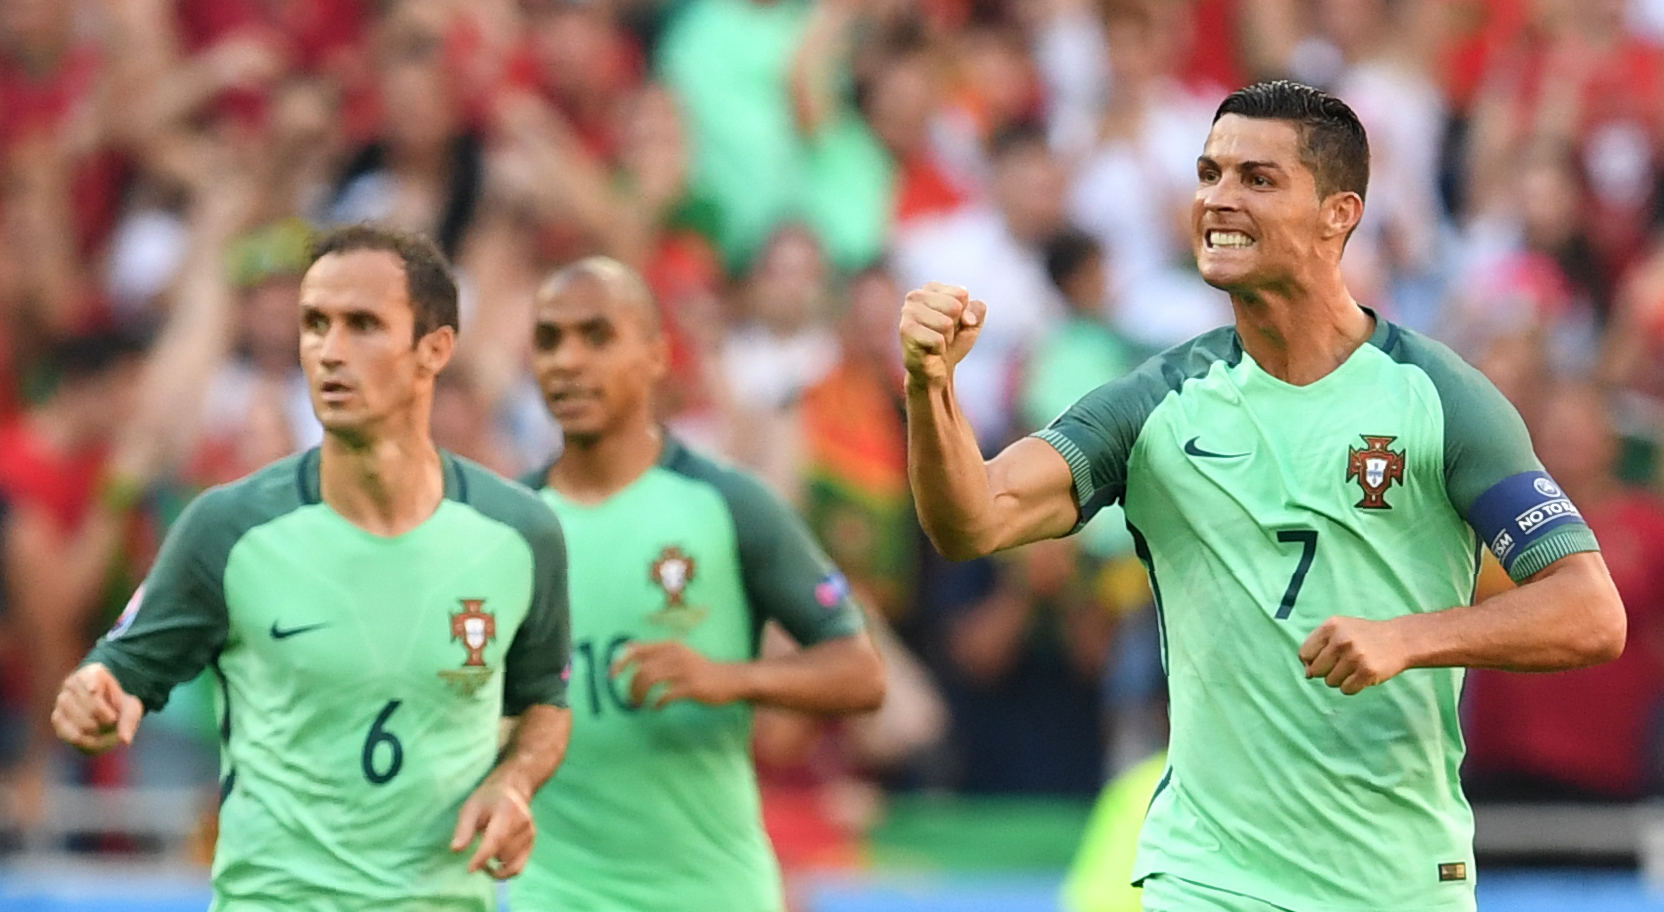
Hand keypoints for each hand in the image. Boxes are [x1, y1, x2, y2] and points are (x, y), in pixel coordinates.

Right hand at [52, 664, 143, 753]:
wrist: (106, 717)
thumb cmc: (119, 708)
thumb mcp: (130, 710)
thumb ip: (129, 722)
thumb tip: (125, 740)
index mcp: (93, 672)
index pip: (90, 676)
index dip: (91, 683)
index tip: (94, 691)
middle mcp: (73, 682)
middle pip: (87, 700)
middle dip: (101, 715)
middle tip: (111, 720)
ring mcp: (62, 699)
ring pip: (74, 715)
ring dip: (92, 727)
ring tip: (102, 728)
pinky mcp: (57, 717)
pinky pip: (65, 729)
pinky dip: (80, 738)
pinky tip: (91, 739)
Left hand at [450, 774, 535, 878]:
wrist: (511, 790)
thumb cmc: (487, 800)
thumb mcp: (470, 808)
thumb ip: (464, 829)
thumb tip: (456, 850)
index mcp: (507, 809)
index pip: (497, 838)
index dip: (484, 856)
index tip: (471, 869)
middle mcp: (523, 822)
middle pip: (503, 853)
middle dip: (486, 860)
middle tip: (473, 858)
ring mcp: (530, 833)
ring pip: (510, 863)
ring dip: (495, 865)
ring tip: (484, 857)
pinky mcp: (531, 843)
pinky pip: (518, 867)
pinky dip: (505, 872)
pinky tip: (494, 866)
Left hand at [612, 641, 744, 708]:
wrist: (731, 679)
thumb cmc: (701, 669)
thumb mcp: (679, 654)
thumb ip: (656, 653)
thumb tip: (629, 649)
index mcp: (670, 646)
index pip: (637, 650)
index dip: (620, 663)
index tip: (611, 676)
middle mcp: (675, 654)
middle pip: (642, 670)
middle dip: (631, 687)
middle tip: (631, 700)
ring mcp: (684, 670)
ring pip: (651, 681)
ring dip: (640, 695)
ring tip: (640, 705)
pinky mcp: (692, 687)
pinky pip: (666, 696)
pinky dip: (657, 703)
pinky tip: (657, 707)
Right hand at [899, 282, 985, 386]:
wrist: (937, 371)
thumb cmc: (952, 343)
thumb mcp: (972, 323)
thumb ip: (977, 310)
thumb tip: (967, 318)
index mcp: (931, 288)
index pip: (962, 295)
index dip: (963, 314)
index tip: (953, 324)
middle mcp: (915, 296)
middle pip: (955, 307)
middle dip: (954, 326)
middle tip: (944, 335)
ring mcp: (908, 312)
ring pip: (946, 324)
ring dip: (946, 339)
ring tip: (936, 343)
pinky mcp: (905, 331)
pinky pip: (938, 340)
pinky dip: (939, 350)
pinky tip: (929, 351)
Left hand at [1299, 616, 1411, 695]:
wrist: (1400, 640)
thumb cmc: (1364, 636)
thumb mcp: (1340, 629)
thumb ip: (1319, 646)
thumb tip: (1307, 673)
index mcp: (1331, 626)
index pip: (1304, 654)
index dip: (1312, 661)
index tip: (1325, 660)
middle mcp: (1341, 640)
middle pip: (1316, 670)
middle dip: (1326, 671)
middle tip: (1343, 664)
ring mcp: (1355, 656)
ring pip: (1330, 682)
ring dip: (1340, 680)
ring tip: (1354, 668)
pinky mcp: (1367, 672)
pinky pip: (1346, 690)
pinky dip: (1352, 687)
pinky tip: (1361, 676)